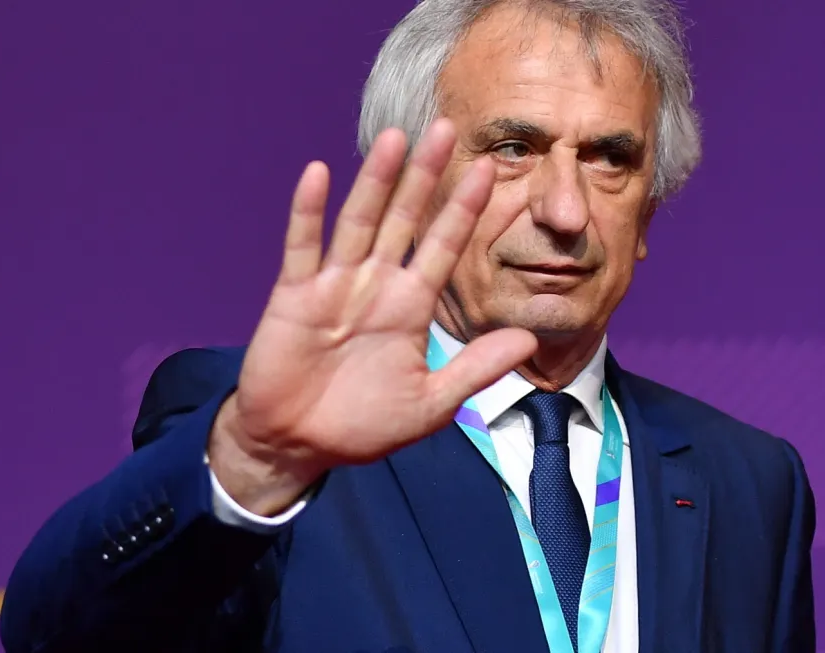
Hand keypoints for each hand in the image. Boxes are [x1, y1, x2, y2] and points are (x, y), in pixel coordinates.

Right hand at [209, 119, 537, 513]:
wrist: (297, 447)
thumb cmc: (362, 426)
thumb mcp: (430, 403)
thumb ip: (475, 370)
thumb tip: (530, 340)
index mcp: (410, 307)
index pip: (444, 247)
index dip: (464, 211)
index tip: (489, 172)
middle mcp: (376, 286)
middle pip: (405, 219)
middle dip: (425, 177)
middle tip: (447, 128)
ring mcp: (334, 286)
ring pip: (360, 222)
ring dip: (376, 181)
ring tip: (395, 137)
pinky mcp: (294, 297)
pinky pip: (303, 248)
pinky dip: (308, 212)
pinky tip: (318, 173)